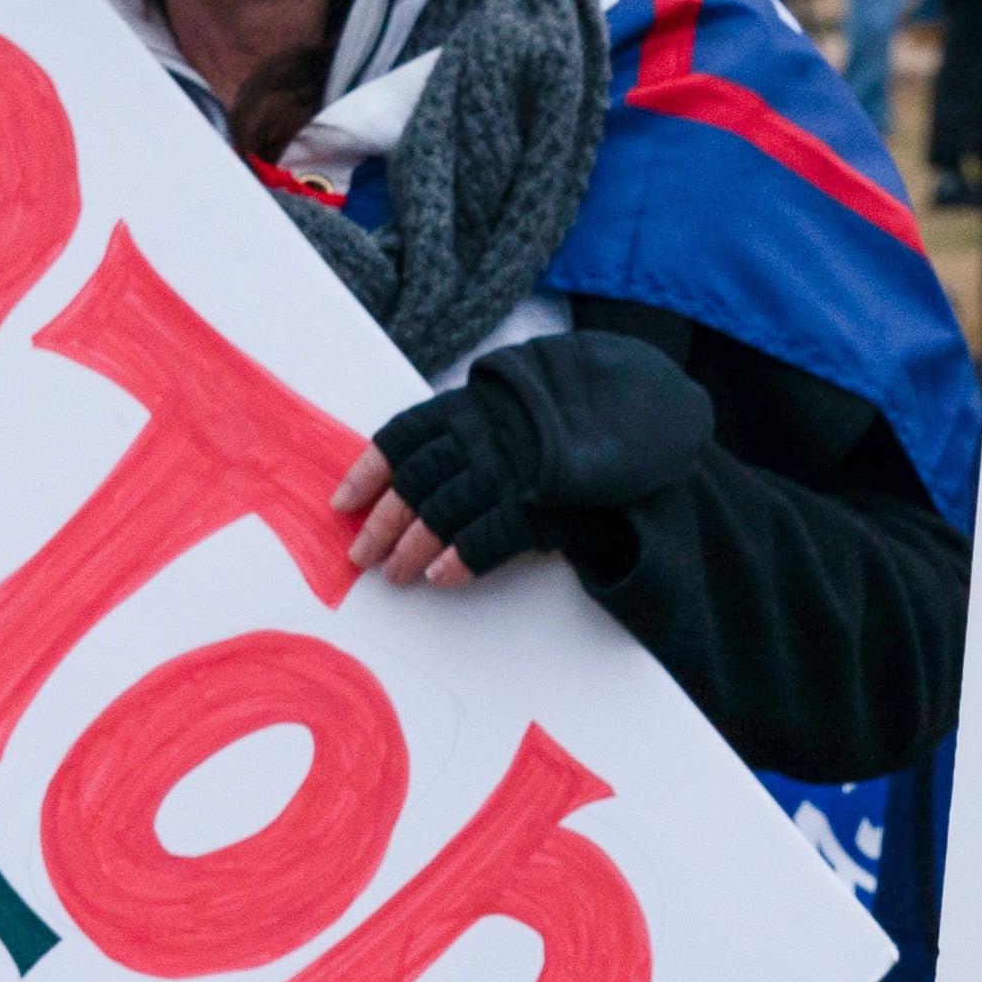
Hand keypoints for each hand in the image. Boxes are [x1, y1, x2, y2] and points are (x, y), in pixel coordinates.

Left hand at [344, 331, 717, 582]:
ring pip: (445, 508)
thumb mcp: (509, 415)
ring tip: (398, 575)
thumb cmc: (562, 426)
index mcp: (471, 405)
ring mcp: (516, 463)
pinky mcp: (546, 498)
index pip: (403, 437)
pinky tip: (443, 576)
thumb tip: (404, 487)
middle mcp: (486, 431)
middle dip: (383, 523)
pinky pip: (491, 532)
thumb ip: (465, 439)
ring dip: (414, 546)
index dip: (368, 472)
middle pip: (417, 480)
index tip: (342, 504)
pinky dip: (463, 557)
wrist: (640, 422)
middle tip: (363, 556)